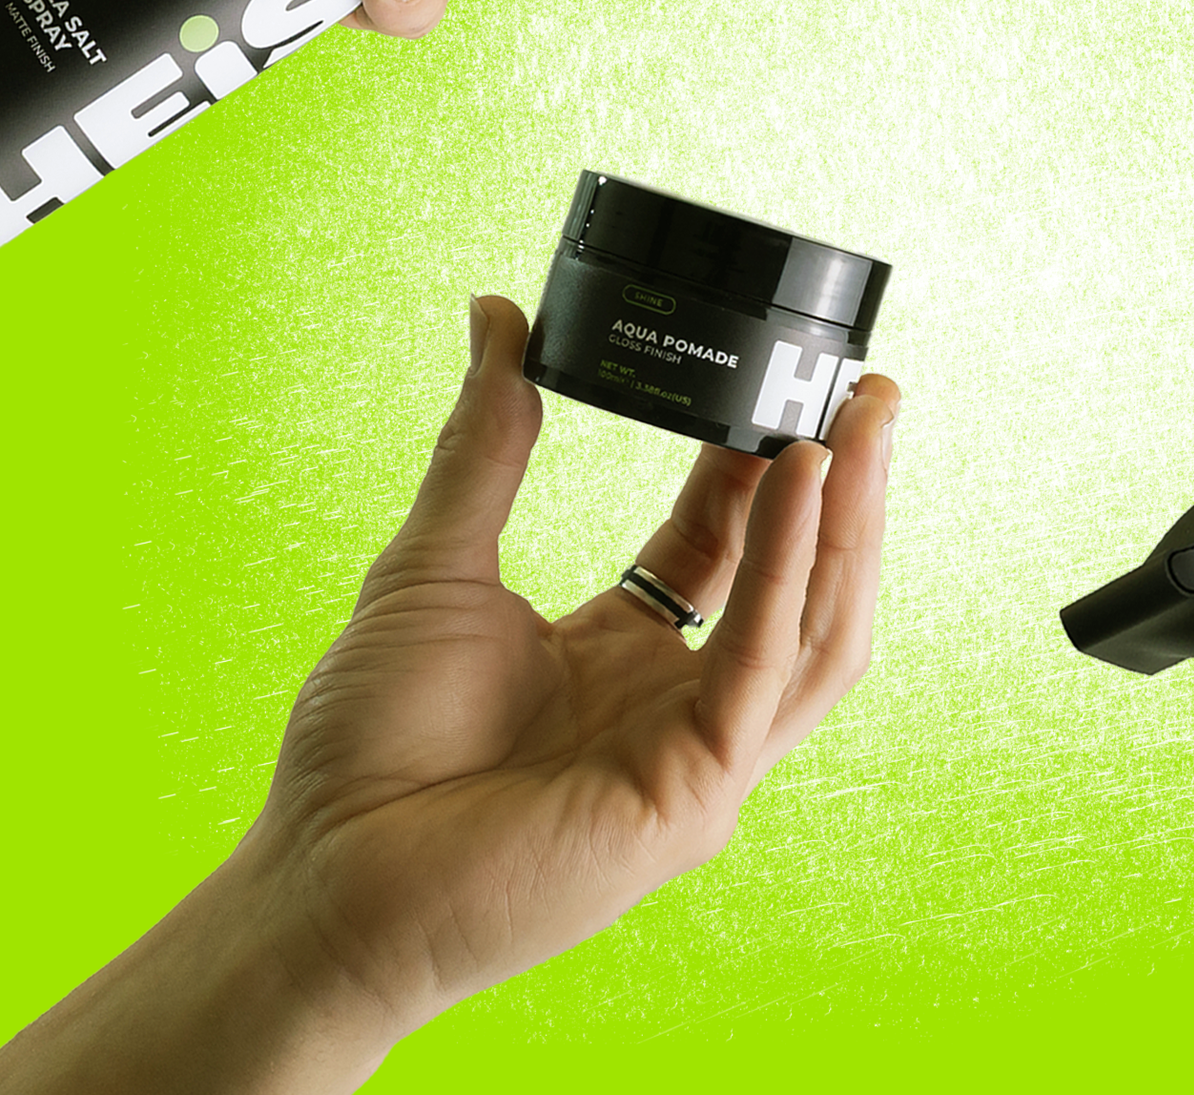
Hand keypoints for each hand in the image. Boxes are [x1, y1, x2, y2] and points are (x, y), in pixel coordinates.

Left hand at [258, 295, 898, 1027]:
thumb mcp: (436, 562)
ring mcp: (697, 758)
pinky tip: (796, 485)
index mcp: (626, 662)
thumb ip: (485, 442)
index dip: (768, 468)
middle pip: (798, 585)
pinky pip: (758, 663)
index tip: (789, 383)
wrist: (325, 875)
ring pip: (813, 629)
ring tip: (857, 425)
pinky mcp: (693, 793)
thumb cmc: (368, 750)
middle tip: (868, 392)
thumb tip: (498, 317)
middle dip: (842, 488)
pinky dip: (785, 568)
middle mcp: (678, 709)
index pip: (729, 549)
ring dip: (848, 525)